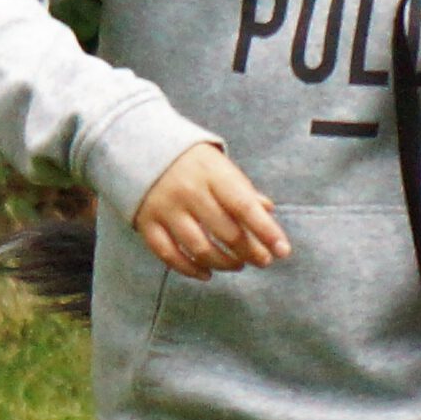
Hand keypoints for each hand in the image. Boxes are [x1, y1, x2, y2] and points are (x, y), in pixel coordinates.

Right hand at [135, 143, 289, 279]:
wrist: (137, 145)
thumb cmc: (190, 161)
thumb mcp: (219, 166)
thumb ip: (242, 190)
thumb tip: (268, 212)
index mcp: (212, 174)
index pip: (245, 207)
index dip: (266, 231)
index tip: (283, 251)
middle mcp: (189, 192)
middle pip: (225, 232)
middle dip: (249, 251)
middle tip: (263, 261)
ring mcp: (166, 209)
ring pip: (199, 248)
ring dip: (223, 263)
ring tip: (237, 265)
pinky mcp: (147, 223)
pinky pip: (169, 255)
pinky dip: (190, 269)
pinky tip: (207, 274)